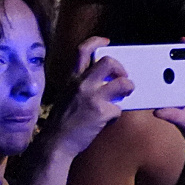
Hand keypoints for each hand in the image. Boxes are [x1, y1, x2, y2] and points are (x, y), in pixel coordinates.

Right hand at [58, 37, 135, 153]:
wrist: (55, 142)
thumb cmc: (62, 121)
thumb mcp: (66, 95)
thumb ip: (81, 85)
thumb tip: (104, 82)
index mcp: (72, 78)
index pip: (82, 51)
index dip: (96, 42)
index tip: (107, 42)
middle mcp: (82, 84)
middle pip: (108, 62)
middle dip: (121, 67)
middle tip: (122, 76)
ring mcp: (92, 97)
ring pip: (123, 83)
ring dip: (128, 88)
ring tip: (125, 94)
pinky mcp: (101, 112)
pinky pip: (119, 108)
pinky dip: (116, 114)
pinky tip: (108, 120)